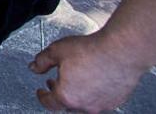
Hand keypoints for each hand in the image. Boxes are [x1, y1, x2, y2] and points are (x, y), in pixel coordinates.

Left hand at [31, 33, 146, 112]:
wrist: (121, 51)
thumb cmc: (92, 51)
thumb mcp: (57, 50)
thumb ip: (42, 61)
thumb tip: (34, 67)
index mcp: (66, 96)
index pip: (49, 103)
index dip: (42, 96)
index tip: (41, 92)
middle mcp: (85, 105)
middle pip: (67, 105)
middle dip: (60, 94)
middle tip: (57, 84)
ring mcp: (102, 105)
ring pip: (85, 104)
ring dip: (77, 94)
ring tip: (77, 79)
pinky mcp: (117, 100)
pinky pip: (101, 100)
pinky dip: (95, 93)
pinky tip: (95, 80)